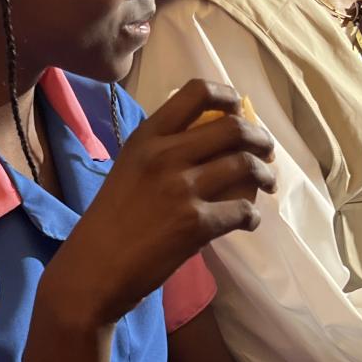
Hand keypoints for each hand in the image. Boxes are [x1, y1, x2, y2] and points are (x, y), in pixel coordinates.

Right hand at [45, 80, 275, 325]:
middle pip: (233, 127)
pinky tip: (248, 222)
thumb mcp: (129, 168)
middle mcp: (165, 154)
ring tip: (267, 184)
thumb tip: (210, 139)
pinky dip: (252, 216)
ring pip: (246, 164)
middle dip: (260, 138)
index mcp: (147, 137)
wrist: (94, 269)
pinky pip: (243, 210)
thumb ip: (163, 150)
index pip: (196, 93)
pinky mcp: (196, 223)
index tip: (240, 108)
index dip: (228, 96)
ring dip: (265, 175)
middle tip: (266, 151)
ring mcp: (182, 188)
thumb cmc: (109, 220)